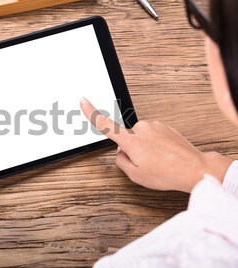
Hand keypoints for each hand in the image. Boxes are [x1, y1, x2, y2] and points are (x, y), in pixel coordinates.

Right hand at [80, 97, 232, 192]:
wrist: (194, 169)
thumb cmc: (167, 173)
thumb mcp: (136, 175)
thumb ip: (121, 162)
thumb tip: (120, 154)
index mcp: (131, 141)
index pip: (105, 125)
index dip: (91, 113)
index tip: (83, 101)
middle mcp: (141, 129)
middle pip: (127, 138)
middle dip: (132, 150)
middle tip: (146, 164)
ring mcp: (154, 126)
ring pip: (141, 137)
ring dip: (146, 148)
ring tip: (159, 161)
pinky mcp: (165, 127)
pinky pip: (153, 136)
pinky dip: (156, 146)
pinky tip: (165, 156)